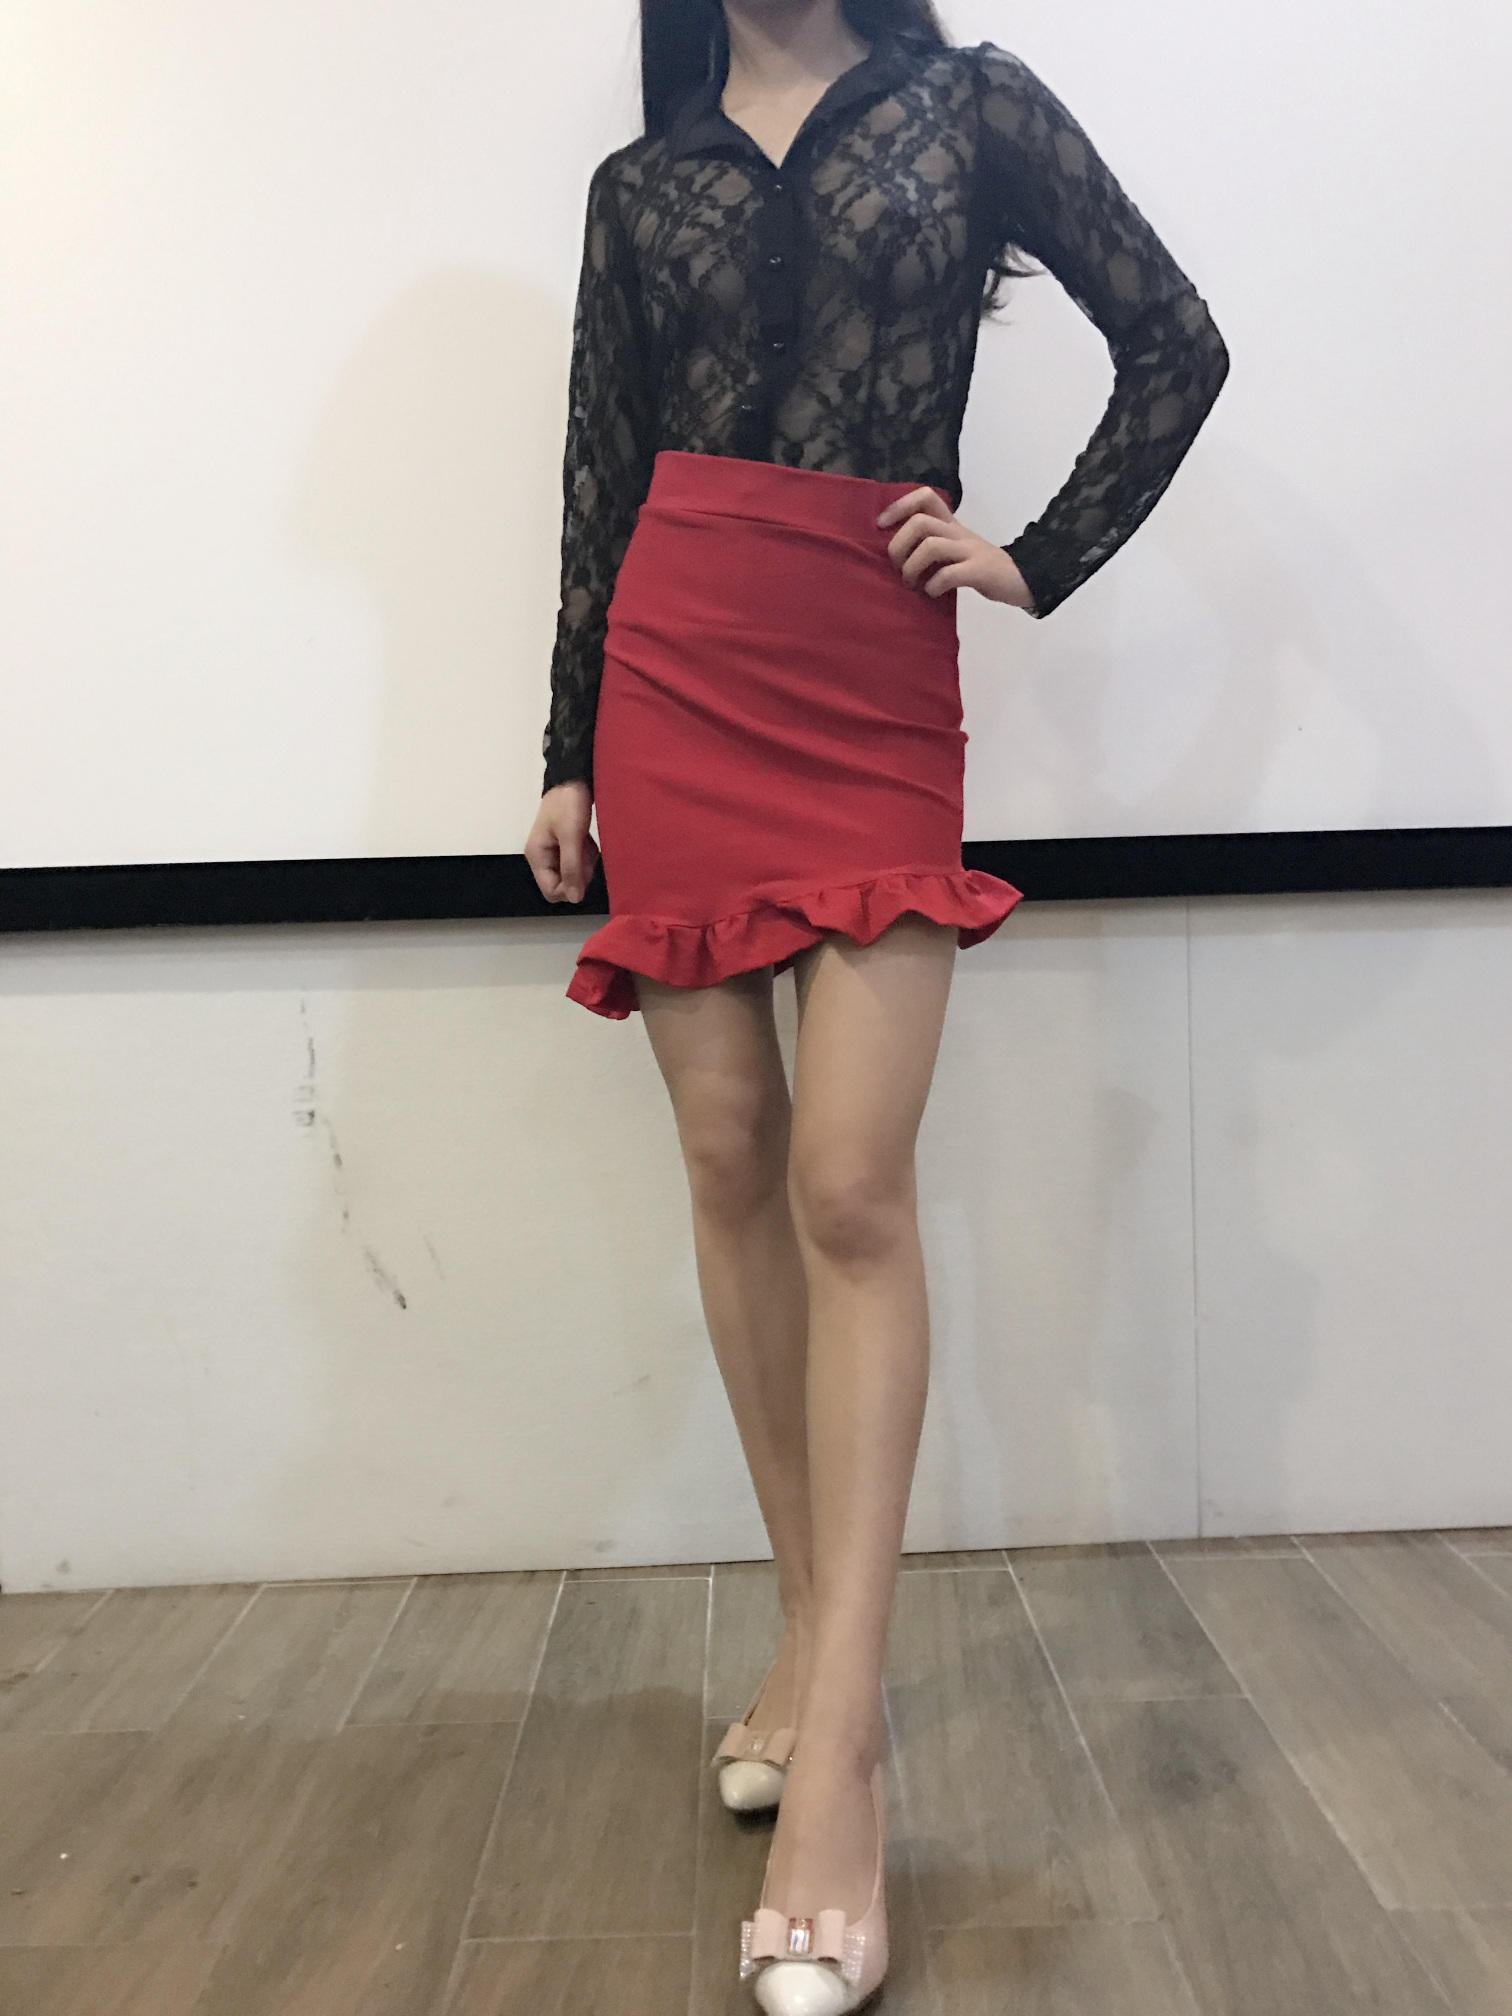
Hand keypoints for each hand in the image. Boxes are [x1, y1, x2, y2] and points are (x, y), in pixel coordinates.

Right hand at [526, 780, 598, 904]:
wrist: (574, 777)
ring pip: (573, 874)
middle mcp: (542, 856)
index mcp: (537, 855)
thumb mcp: (571, 836)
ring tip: (587, 842)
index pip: (551, 891)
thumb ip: (571, 867)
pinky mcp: (565, 846)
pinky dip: (586, 854)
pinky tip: (588, 841)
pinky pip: (578, 861)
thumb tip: (574, 898)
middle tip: (586, 852)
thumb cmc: (569, 802)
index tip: (584, 870)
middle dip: (579, 874)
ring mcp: (554, 852)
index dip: (570, 888)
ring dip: (584, 863)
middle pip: (563, 884)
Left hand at [876, 487, 1035, 609]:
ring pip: (931, 545)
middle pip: (920, 523)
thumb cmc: (980, 568)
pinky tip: (932, 593)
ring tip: (912, 583)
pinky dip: (933, 585)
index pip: (925, 498)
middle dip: (899, 546)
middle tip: (898, 567)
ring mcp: (970, 551)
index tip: (881, 525)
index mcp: (951, 525)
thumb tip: (893, 556)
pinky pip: (949, 574)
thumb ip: (930, 547)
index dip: (899, 506)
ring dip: (912, 567)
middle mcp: (959, 533)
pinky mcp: (980, 571)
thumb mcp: (954, 551)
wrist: (1022, 579)